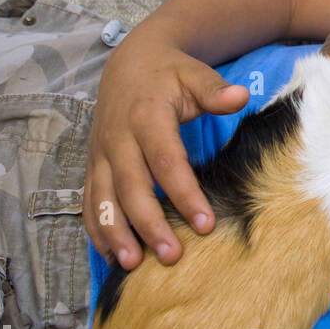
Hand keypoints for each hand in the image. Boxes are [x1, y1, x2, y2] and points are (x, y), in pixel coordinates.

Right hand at [85, 31, 248, 268]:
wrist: (129, 64)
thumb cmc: (170, 74)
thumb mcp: (195, 74)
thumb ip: (215, 90)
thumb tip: (240, 96)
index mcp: (146, 117)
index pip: (166, 161)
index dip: (184, 193)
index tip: (205, 224)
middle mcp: (117, 139)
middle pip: (130, 187)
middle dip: (149, 224)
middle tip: (172, 256)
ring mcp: (100, 155)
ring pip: (102, 199)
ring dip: (115, 233)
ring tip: (132, 265)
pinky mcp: (92, 166)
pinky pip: (89, 202)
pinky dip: (97, 230)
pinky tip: (110, 256)